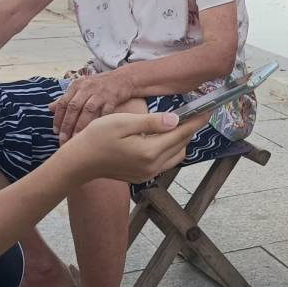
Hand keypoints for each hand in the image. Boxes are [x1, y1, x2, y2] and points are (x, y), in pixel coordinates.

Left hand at [52, 71, 134, 140]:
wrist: (124, 79)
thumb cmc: (100, 85)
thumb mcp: (81, 87)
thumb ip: (66, 98)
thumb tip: (50, 108)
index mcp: (77, 85)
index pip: (63, 102)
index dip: (58, 118)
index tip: (55, 131)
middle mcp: (87, 87)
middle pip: (73, 107)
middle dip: (67, 125)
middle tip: (63, 140)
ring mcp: (100, 92)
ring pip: (87, 111)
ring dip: (80, 126)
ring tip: (76, 139)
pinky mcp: (113, 98)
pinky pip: (104, 112)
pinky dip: (98, 122)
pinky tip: (94, 133)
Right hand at [66, 111, 200, 182]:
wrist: (79, 162)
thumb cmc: (97, 137)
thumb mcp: (123, 122)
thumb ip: (151, 122)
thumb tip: (175, 120)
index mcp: (150, 151)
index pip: (181, 133)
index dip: (196, 120)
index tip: (207, 109)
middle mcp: (152, 166)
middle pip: (182, 145)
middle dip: (191, 129)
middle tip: (196, 113)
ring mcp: (147, 174)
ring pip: (175, 155)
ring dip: (180, 140)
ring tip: (180, 123)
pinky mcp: (142, 177)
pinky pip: (164, 162)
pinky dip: (169, 149)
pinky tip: (163, 137)